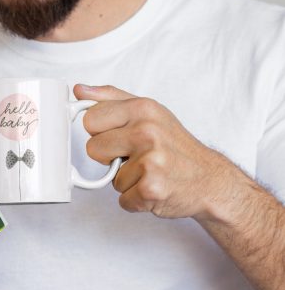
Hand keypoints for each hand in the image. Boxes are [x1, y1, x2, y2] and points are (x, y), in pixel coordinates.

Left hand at [75, 84, 234, 219]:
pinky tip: (154, 187)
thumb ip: (110, 98)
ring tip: (148, 171)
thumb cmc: (174, 144)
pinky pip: (122, 199)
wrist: (210, 179)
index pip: (90, 119)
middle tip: (133, 155)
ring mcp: (150, 161)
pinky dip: (135, 199)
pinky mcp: (151, 189)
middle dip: (108, 156)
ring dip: (126, 180)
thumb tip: (80, 90)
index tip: (117, 135)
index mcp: (142, 108)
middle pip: (93, 148)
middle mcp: (146, 132)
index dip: (100, 132)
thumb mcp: (147, 111)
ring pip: (109, 177)